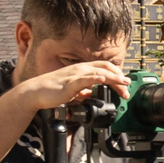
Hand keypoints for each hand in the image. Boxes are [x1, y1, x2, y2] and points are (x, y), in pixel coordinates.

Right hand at [13, 59, 128, 114]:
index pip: (104, 68)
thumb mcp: (73, 91)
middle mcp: (80, 69)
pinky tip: (103, 79)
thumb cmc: (51, 91)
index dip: (116, 74)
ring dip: (113, 77)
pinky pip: (85, 78)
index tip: (125, 85)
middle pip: (105, 68)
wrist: (35, 93)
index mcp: (81, 70)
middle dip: (119, 77)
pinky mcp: (69, 83)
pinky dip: (95, 78)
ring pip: (99, 72)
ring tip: (123, 83)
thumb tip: (91, 94)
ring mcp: (75, 75)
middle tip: (128, 86)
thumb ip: (83, 91)